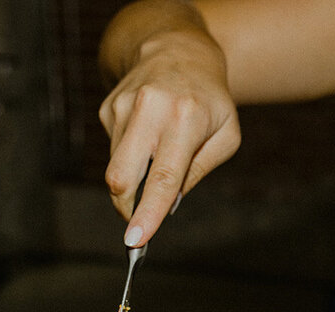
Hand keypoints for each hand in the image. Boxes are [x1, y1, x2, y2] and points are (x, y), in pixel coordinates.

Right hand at [99, 28, 240, 245]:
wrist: (177, 49)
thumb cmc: (208, 98)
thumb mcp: (226, 134)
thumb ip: (200, 171)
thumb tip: (167, 202)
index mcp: (185, 118)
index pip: (162, 176)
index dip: (148, 212)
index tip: (136, 240)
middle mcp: (149, 110)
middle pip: (121, 176)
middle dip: (127, 206)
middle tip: (140, 217)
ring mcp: (123, 107)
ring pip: (115, 168)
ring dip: (134, 177)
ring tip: (156, 154)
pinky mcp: (108, 108)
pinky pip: (113, 150)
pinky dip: (130, 156)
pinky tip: (146, 136)